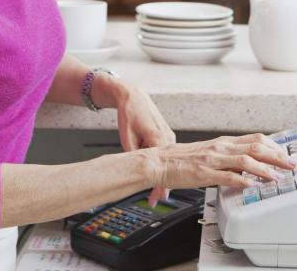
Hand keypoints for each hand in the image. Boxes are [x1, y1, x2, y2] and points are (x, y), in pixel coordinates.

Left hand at [111, 81, 175, 206]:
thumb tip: (136, 171)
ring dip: (164, 173)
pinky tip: (160, 171)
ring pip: (169, 160)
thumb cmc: (129, 113)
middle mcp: (168, 137)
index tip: (158, 198)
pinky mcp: (167, 135)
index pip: (162, 168)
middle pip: (169, 167)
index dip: (161, 185)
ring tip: (158, 188)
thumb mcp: (126, 137)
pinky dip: (164, 163)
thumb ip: (134, 155)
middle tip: (156, 199)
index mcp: (158, 137)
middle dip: (164, 183)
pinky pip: (167, 153)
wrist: (133, 97)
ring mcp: (169, 136)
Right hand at [145, 133, 294, 192]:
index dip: (274, 146)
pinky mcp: (203, 172)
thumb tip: (247, 166)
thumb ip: (227, 158)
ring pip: (245, 160)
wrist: (158, 162)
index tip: (286, 154)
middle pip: (255, 147)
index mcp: (222, 142)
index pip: (255, 139)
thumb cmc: (180, 160)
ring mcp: (212, 159)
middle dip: (277, 156)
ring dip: (265, 169)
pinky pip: (227, 176)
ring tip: (278, 177)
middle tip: (292, 164)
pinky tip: (253, 186)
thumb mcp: (208, 154)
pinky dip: (243, 180)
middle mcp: (220, 147)